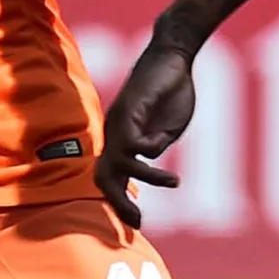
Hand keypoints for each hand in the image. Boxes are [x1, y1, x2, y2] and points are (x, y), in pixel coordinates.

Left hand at [95, 39, 197, 227]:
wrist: (172, 55)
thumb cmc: (171, 90)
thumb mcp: (167, 128)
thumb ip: (157, 145)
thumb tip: (150, 157)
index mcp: (121, 141)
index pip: (110, 178)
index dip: (119, 202)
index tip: (137, 222)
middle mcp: (114, 134)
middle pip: (103, 177)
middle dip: (118, 203)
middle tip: (138, 222)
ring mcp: (119, 122)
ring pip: (116, 163)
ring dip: (146, 178)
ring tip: (174, 182)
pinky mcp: (130, 110)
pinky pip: (131, 142)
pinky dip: (147, 154)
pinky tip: (164, 154)